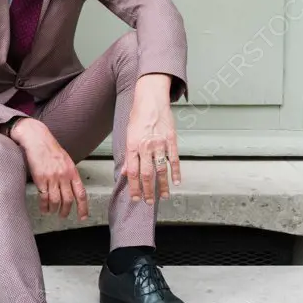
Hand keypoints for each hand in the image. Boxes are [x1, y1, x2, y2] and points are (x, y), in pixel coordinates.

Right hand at [11, 119, 88, 220]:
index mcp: (72, 171)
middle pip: (68, 200)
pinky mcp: (40, 179)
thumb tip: (71, 188)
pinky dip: (44, 206)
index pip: (81, 193)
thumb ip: (70, 174)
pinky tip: (44, 208)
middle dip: (66, 211)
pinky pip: (44, 197)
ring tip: (52, 212)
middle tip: (63, 216)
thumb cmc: (50, 149)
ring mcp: (52, 178)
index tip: (83, 216)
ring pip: (56, 200)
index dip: (83, 207)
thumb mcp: (66, 160)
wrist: (37, 139)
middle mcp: (64, 176)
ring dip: (54, 210)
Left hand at [121, 78, 180, 203]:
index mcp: (133, 146)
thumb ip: (128, 155)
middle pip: (147, 174)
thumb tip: (126, 172)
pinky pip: (174, 159)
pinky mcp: (171, 140)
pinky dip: (175, 172)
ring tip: (163, 197)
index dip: (134, 187)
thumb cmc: (138, 116)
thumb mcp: (128, 134)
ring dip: (162, 186)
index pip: (133, 172)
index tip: (135, 197)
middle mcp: (146, 147)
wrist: (151, 99)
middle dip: (147, 191)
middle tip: (148, 202)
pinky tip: (176, 182)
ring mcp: (160, 144)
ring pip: (161, 170)